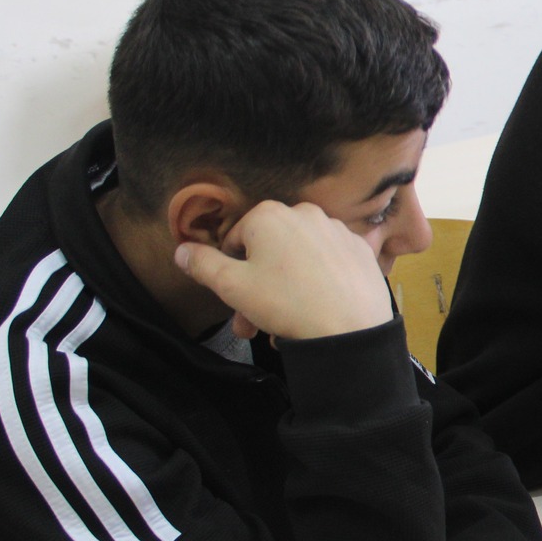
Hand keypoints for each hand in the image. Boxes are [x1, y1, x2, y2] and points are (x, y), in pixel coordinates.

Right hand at [173, 201, 392, 340]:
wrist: (351, 327)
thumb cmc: (286, 302)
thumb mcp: (231, 286)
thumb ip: (203, 265)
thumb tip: (181, 250)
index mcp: (269, 215)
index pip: (235, 240)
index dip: (230, 271)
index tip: (233, 299)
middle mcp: (305, 212)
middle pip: (269, 252)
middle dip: (256, 289)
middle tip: (252, 325)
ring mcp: (336, 230)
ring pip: (298, 260)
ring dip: (285, 290)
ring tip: (283, 327)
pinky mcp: (360, 249)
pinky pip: (327, 265)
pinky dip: (317, 284)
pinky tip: (315, 311)